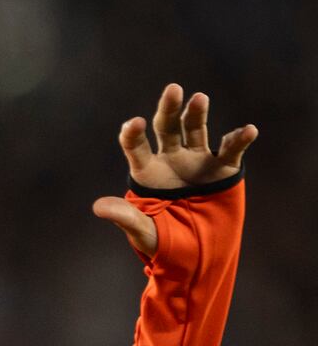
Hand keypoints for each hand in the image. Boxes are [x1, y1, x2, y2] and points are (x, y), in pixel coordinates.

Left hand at [93, 83, 257, 256]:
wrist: (198, 257)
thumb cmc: (165, 244)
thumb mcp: (143, 232)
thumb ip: (125, 217)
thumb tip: (98, 207)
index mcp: (147, 172)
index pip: (135, 146)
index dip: (133, 133)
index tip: (134, 123)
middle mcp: (170, 160)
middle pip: (166, 127)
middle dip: (169, 108)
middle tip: (173, 88)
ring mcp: (197, 162)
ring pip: (195, 130)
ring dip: (197, 113)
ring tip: (200, 98)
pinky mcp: (222, 170)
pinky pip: (230, 150)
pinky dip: (239, 140)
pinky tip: (248, 130)